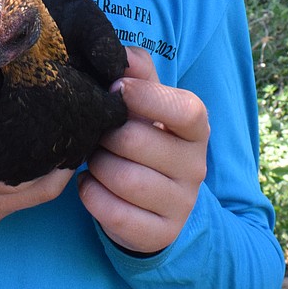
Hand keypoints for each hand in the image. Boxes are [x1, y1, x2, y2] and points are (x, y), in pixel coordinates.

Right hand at [0, 36, 71, 260]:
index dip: (51, 141)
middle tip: (70, 111)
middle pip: (44, 185)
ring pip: (36, 198)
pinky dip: (33, 182)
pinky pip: (18, 204)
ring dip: (52, 167)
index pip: (24, 169)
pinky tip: (32, 152)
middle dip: (64, 151)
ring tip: (59, 127)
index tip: (61, 105)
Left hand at [78, 48, 208, 254]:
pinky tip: (91, 185)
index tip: (117, 90)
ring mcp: (181, 204)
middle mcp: (196, 167)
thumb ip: (137, 71)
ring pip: (123, 179)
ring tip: (95, 160)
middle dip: (105, 136)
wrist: (153, 202)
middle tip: (97, 134)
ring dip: (96, 166)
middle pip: (137, 142)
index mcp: (196, 130)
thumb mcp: (145, 102)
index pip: (186, 110)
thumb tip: (121, 54)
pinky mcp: (159, 234)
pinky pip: (112, 212)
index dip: (147, 97)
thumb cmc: (143, 137)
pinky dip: (91, 195)